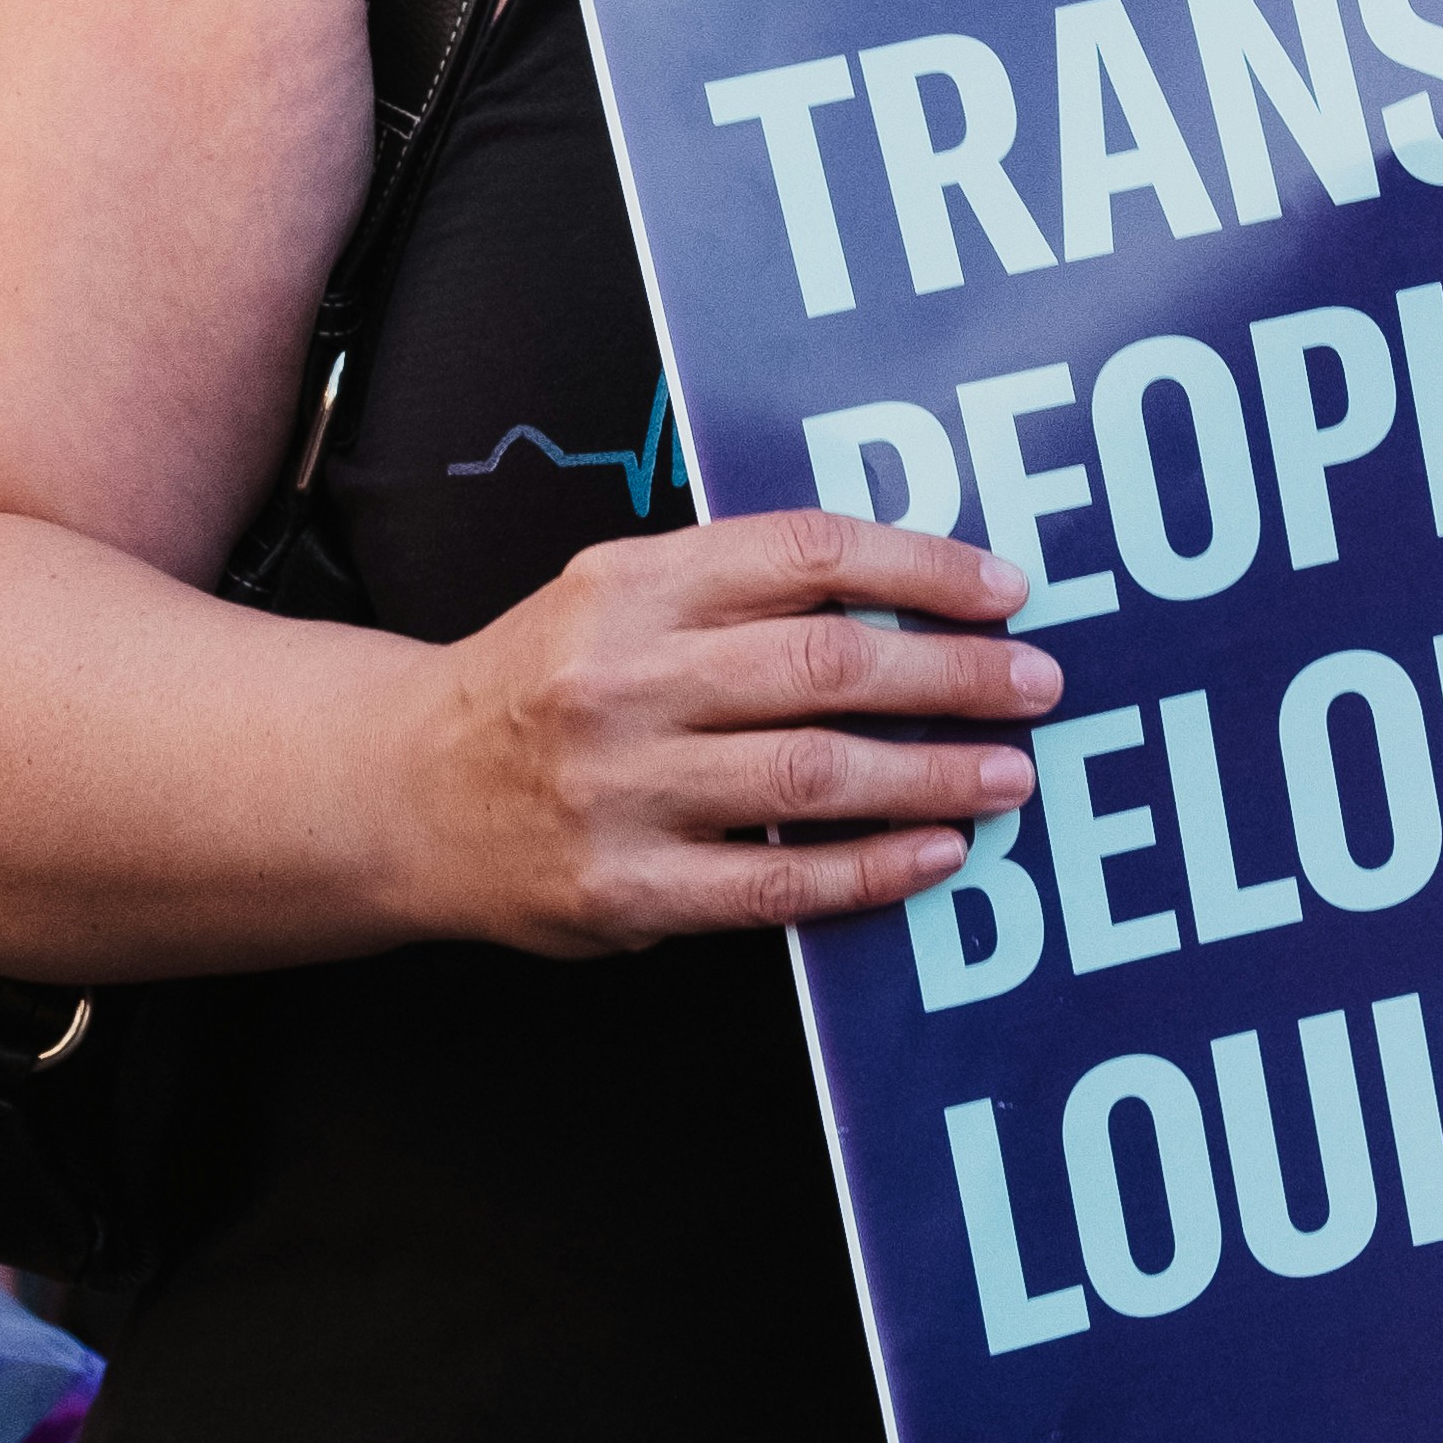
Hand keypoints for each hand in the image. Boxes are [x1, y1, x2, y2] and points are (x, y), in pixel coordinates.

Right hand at [380, 511, 1060, 956]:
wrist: (404, 791)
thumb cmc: (543, 684)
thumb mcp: (616, 594)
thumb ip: (738, 586)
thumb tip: (911, 592)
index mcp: (633, 583)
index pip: (807, 553)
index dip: (923, 568)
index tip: (1006, 589)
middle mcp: (625, 678)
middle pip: (828, 665)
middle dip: (955, 674)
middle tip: (1039, 683)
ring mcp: (623, 789)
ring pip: (815, 776)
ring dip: (934, 775)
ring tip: (1012, 775)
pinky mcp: (626, 890)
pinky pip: (776, 884)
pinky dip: (871, 870)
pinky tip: (937, 854)